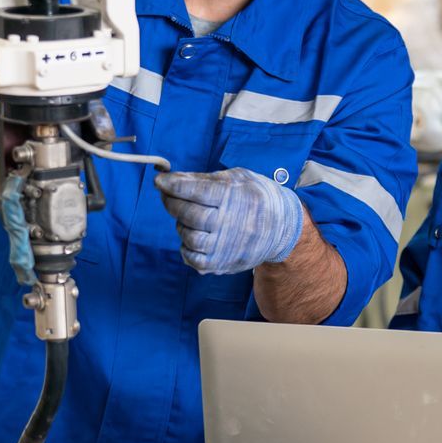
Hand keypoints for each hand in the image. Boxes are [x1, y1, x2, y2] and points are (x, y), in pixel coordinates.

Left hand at [155, 167, 303, 274]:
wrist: (282, 229)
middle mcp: (230, 223)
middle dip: (171, 202)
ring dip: (181, 224)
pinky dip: (186, 246)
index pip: (197, 191)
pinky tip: (194, 234)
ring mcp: (225, 247)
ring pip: (187, 236)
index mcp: (235, 197)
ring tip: (188, 216)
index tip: (159, 180)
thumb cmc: (256, 197)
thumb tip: (170, 178)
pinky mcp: (222, 264)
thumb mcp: (237, 178)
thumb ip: (203, 179)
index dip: (173, 185)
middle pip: (188, 214)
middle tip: (167, 195)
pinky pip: (191, 258)